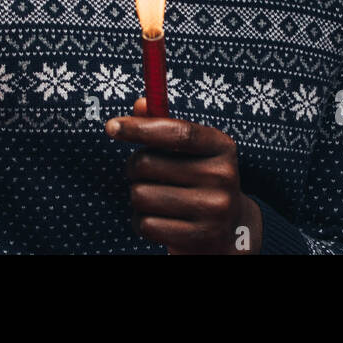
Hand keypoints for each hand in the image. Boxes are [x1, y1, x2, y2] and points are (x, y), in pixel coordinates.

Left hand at [105, 97, 262, 254]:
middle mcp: (222, 176)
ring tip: (153, 197)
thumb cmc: (200, 179)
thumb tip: (141, 104)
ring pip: (141, 195)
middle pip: (148, 164)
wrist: (231, 228)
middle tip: (141, 172)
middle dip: (134, 168)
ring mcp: (213, 209)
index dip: (141, 128)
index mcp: (221, 147)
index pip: (178, 132)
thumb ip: (165, 125)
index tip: (112, 126)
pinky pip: (146, 224)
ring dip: (137, 196)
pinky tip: (158, 218)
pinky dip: (142, 221)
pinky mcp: (198, 238)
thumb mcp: (192, 150)